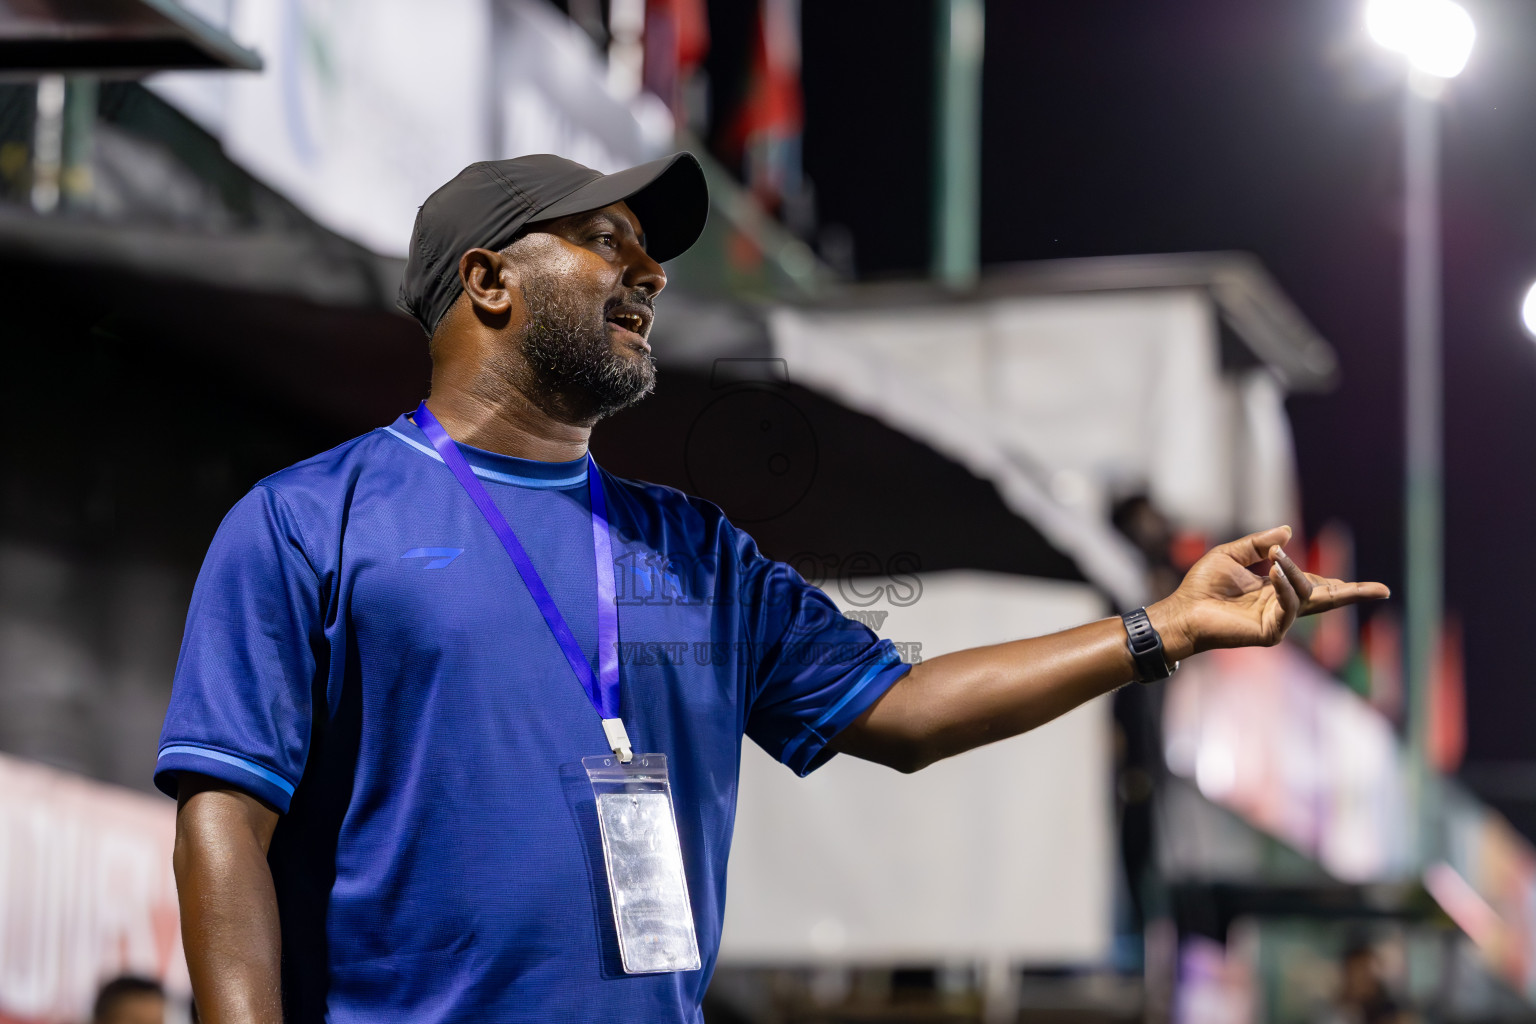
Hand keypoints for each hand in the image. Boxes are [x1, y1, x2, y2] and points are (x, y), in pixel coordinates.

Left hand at [1148, 525, 1389, 660]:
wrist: (1183, 610)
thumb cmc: (1202, 586)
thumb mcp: (1232, 555)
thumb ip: (1260, 545)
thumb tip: (1287, 532)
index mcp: (1277, 590)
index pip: (1314, 585)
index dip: (1335, 582)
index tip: (1359, 584)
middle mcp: (1282, 607)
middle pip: (1326, 599)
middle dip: (1354, 593)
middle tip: (1383, 590)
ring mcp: (1279, 621)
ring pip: (1306, 596)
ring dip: (1296, 574)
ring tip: (1276, 560)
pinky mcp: (1270, 632)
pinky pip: (1289, 607)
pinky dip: (1287, 587)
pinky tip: (1276, 572)